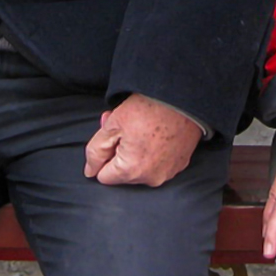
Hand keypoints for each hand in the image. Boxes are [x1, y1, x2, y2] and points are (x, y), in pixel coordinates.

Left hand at [83, 94, 200, 187]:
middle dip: (120, 153)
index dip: (104, 154)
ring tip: (143, 129)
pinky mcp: (181, 164)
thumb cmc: (149, 107)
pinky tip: (158, 133)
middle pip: (123, 173)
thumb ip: (96, 151)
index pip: (103, 176)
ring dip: (137, 153)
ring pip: (140, 169)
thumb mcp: (112, 124)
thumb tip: (90, 171)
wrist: (184, 97)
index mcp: (131, 171)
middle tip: (126, 128)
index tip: (113, 136)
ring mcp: (169, 173)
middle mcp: (151, 178)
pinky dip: (155, 153)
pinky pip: (158, 164)